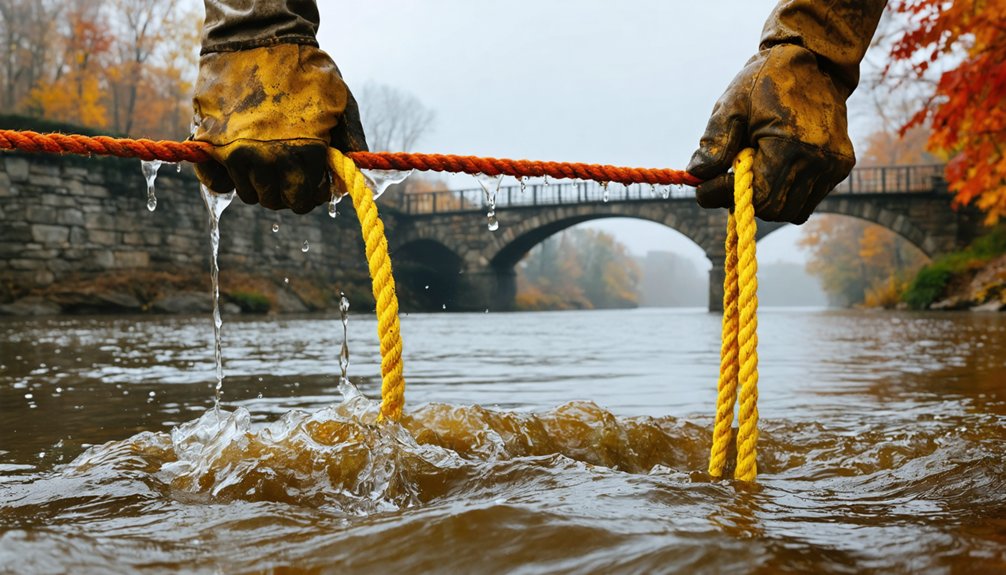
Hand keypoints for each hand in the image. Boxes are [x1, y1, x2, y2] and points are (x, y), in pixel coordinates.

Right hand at [192, 44, 367, 213]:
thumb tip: (352, 181)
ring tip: (268, 158)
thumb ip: (351, 144)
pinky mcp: (208, 141)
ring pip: (249, 194)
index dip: (313, 193)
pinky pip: (214, 183)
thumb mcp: (342, 103)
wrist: (257, 36)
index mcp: (304, 152)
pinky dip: (225, 180)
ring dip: (260, 183)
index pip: (306, 199)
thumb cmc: (305, 68)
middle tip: (291, 171)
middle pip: (277, 201)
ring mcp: (234, 152)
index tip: (314, 180)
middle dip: (288, 190)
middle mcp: (268, 158)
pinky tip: (239, 165)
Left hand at [686, 45, 855, 223]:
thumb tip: (696, 175)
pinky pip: (809, 200)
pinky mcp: (841, 166)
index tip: (704, 188)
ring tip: (754, 171)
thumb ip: (715, 142)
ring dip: (767, 200)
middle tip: (727, 180)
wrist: (814, 61)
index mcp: (789, 144)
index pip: (757, 195)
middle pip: (774, 209)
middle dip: (745, 200)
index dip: (724, 196)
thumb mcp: (732, 105)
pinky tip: (776, 169)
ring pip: (792, 210)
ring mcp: (833, 165)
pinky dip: (788, 194)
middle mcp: (817, 159)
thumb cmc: (766, 81)